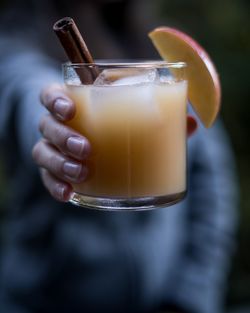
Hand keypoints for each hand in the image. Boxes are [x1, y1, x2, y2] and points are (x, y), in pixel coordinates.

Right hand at [32, 84, 197, 202]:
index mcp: (76, 105)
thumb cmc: (124, 127)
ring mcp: (56, 150)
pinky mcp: (58, 173)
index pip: (52, 94)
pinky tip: (69, 194)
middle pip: (47, 125)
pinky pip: (47, 179)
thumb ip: (164, 118)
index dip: (55, 98)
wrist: (113, 150)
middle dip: (63, 136)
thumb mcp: (142, 119)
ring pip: (42, 152)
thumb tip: (191, 123)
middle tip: (86, 148)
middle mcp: (60, 126)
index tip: (72, 108)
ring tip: (82, 172)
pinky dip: (55, 186)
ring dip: (59, 163)